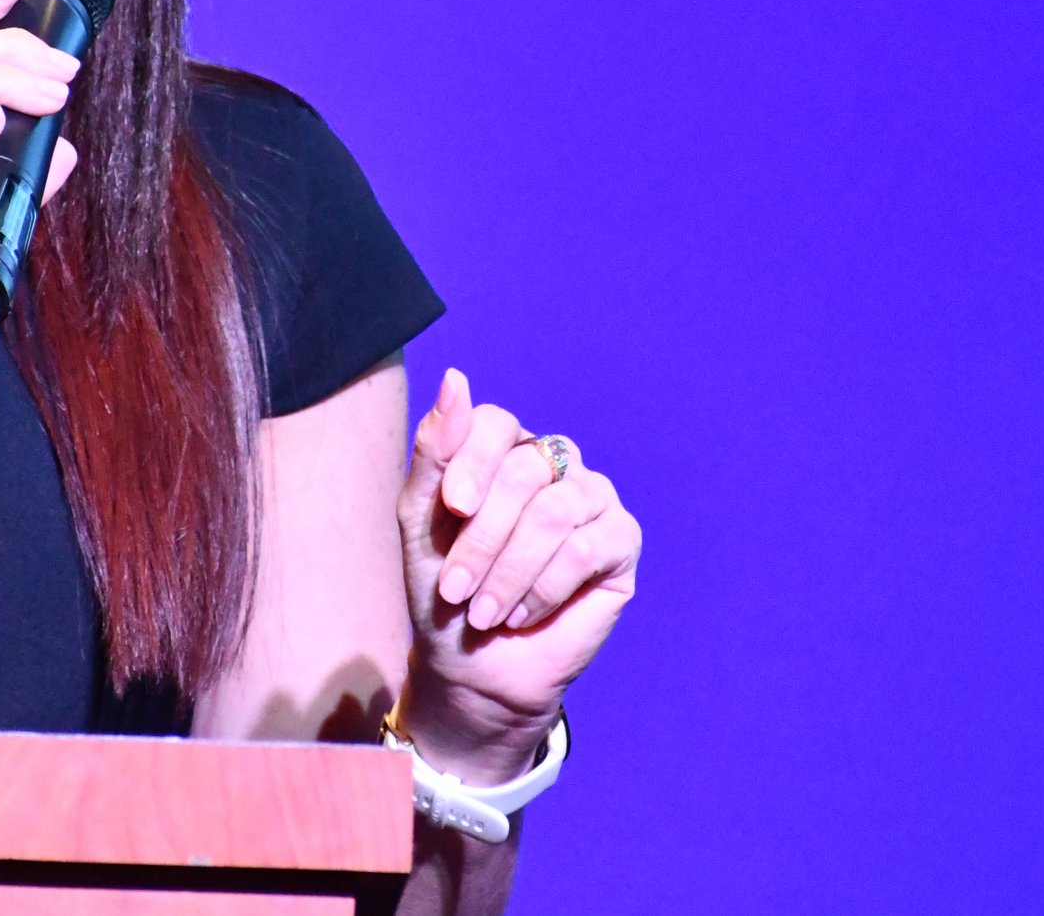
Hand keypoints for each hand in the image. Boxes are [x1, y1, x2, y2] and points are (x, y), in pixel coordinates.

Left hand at [395, 368, 641, 781]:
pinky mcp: (621, 542)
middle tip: (456, 590)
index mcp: (505, 449)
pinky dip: (544, 589)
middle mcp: (555, 464)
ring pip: (554, 512)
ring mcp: (593, 498)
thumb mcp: (422, 520)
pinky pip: (586, 549)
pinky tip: (524, 614)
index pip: (496, 423)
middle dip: (482, 540)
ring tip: (484, 610)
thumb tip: (456, 376)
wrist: (472, 668)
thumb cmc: (444, 591)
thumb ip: (436, 451)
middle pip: (523, 471)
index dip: (472, 462)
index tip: (452, 510)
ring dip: (508, 571)